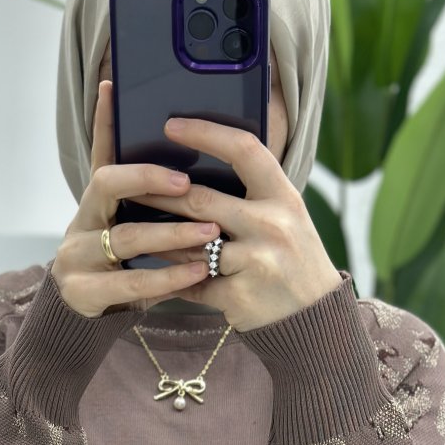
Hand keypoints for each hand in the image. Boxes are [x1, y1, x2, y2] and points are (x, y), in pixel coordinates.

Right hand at [50, 80, 218, 318]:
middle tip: (187, 182)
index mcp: (95, 203)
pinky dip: (168, 276)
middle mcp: (80, 222)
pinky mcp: (84, 291)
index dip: (103, 121)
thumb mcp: (132, 233)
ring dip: (170, 232)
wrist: (83, 320)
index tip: (112, 88)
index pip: (100, 154)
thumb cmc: (119, 269)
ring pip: (124, 237)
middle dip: (146, 178)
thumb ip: (154, 207)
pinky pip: (131, 282)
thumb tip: (199, 173)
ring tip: (208, 232)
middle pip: (106, 185)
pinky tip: (197, 272)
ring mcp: (77, 256)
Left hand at [127, 116, 342, 332]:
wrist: (314, 318)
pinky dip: (174, 280)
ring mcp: (255, 261)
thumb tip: (201, 173)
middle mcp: (271, 224)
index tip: (172, 125)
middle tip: (130, 185)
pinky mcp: (238, 295)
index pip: (244, 150)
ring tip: (133, 231)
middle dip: (160, 193)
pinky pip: (192, 283)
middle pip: (201, 200)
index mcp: (284, 197)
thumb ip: (254, 197)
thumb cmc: (294, 262)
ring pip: (190, 245)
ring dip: (160, 240)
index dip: (206, 133)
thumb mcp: (288, 219)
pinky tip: (157, 276)